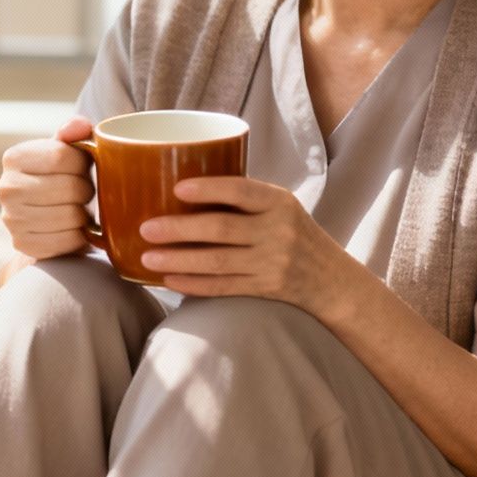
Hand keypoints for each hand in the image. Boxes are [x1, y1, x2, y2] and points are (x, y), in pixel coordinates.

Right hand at [0, 116, 99, 260]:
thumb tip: (79, 127)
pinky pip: (67, 241)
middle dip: (86, 190)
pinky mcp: (23, 244)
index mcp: (13, 157)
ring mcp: (11, 219)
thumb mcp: (68, 149)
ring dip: (84, 214)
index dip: (83, 163)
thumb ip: (76, 132)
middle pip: (69, 188)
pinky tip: (72, 229)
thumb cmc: (62, 177)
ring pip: (71, 216)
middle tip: (83, 192)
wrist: (46, 218)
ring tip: (77, 208)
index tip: (82, 168)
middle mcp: (5, 188)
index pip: (61, 156)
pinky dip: (79, 237)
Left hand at [136, 176, 351, 309]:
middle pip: (222, 229)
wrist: (330, 277)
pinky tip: (169, 280)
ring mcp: (272, 263)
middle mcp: (278, 232)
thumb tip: (179, 187)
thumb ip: (244, 198)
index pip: (242, 191)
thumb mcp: (280, 206)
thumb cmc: (293, 232)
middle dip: (179, 229)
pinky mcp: (265, 289)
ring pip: (217, 262)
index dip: (209, 188)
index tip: (177, 188)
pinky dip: (194, 284)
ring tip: (147, 257)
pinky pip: (224, 287)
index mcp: (279, 202)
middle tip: (146, 228)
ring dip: (179, 259)